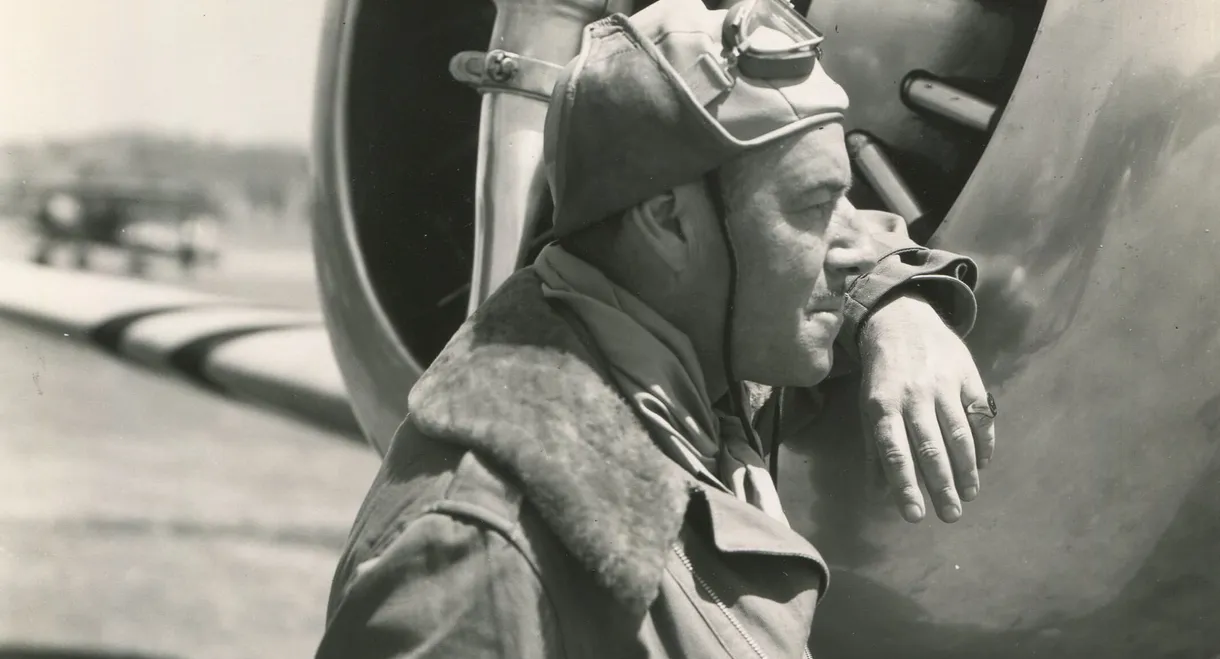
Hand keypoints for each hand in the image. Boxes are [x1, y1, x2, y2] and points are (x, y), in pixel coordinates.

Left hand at [857, 293, 995, 523]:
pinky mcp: (967, 375)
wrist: (902, 319)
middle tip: (951, 516)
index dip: (905, 486)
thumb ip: (875, 449)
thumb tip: (878, 493)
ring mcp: (943, 384)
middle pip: (930, 448)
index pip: (895, 453)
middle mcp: (913, 396)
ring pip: (958, 433)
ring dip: (966, 469)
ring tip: (970, 495)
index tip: (915, 516)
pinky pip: (980, 413)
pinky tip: (984, 464)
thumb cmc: (882, 373)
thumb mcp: (868, 406)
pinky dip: (984, 440)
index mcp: (883, 405)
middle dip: (942, 485)